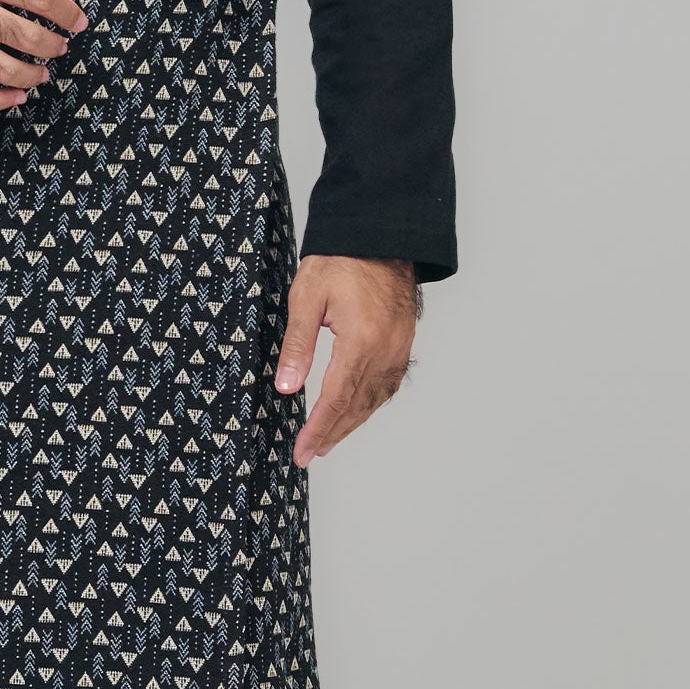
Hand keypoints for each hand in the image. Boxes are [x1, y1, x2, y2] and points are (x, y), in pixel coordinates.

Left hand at [275, 255, 419, 467]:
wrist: (380, 234)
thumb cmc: (342, 259)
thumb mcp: (307, 297)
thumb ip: (298, 345)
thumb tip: (287, 387)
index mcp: (362, 341)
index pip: (336, 399)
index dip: (318, 429)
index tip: (302, 451)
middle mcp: (385, 351)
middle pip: (357, 407)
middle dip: (332, 434)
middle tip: (310, 454)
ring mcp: (398, 348)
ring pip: (375, 400)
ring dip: (351, 424)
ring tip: (329, 441)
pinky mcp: (402, 342)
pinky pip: (388, 385)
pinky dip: (370, 404)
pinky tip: (356, 411)